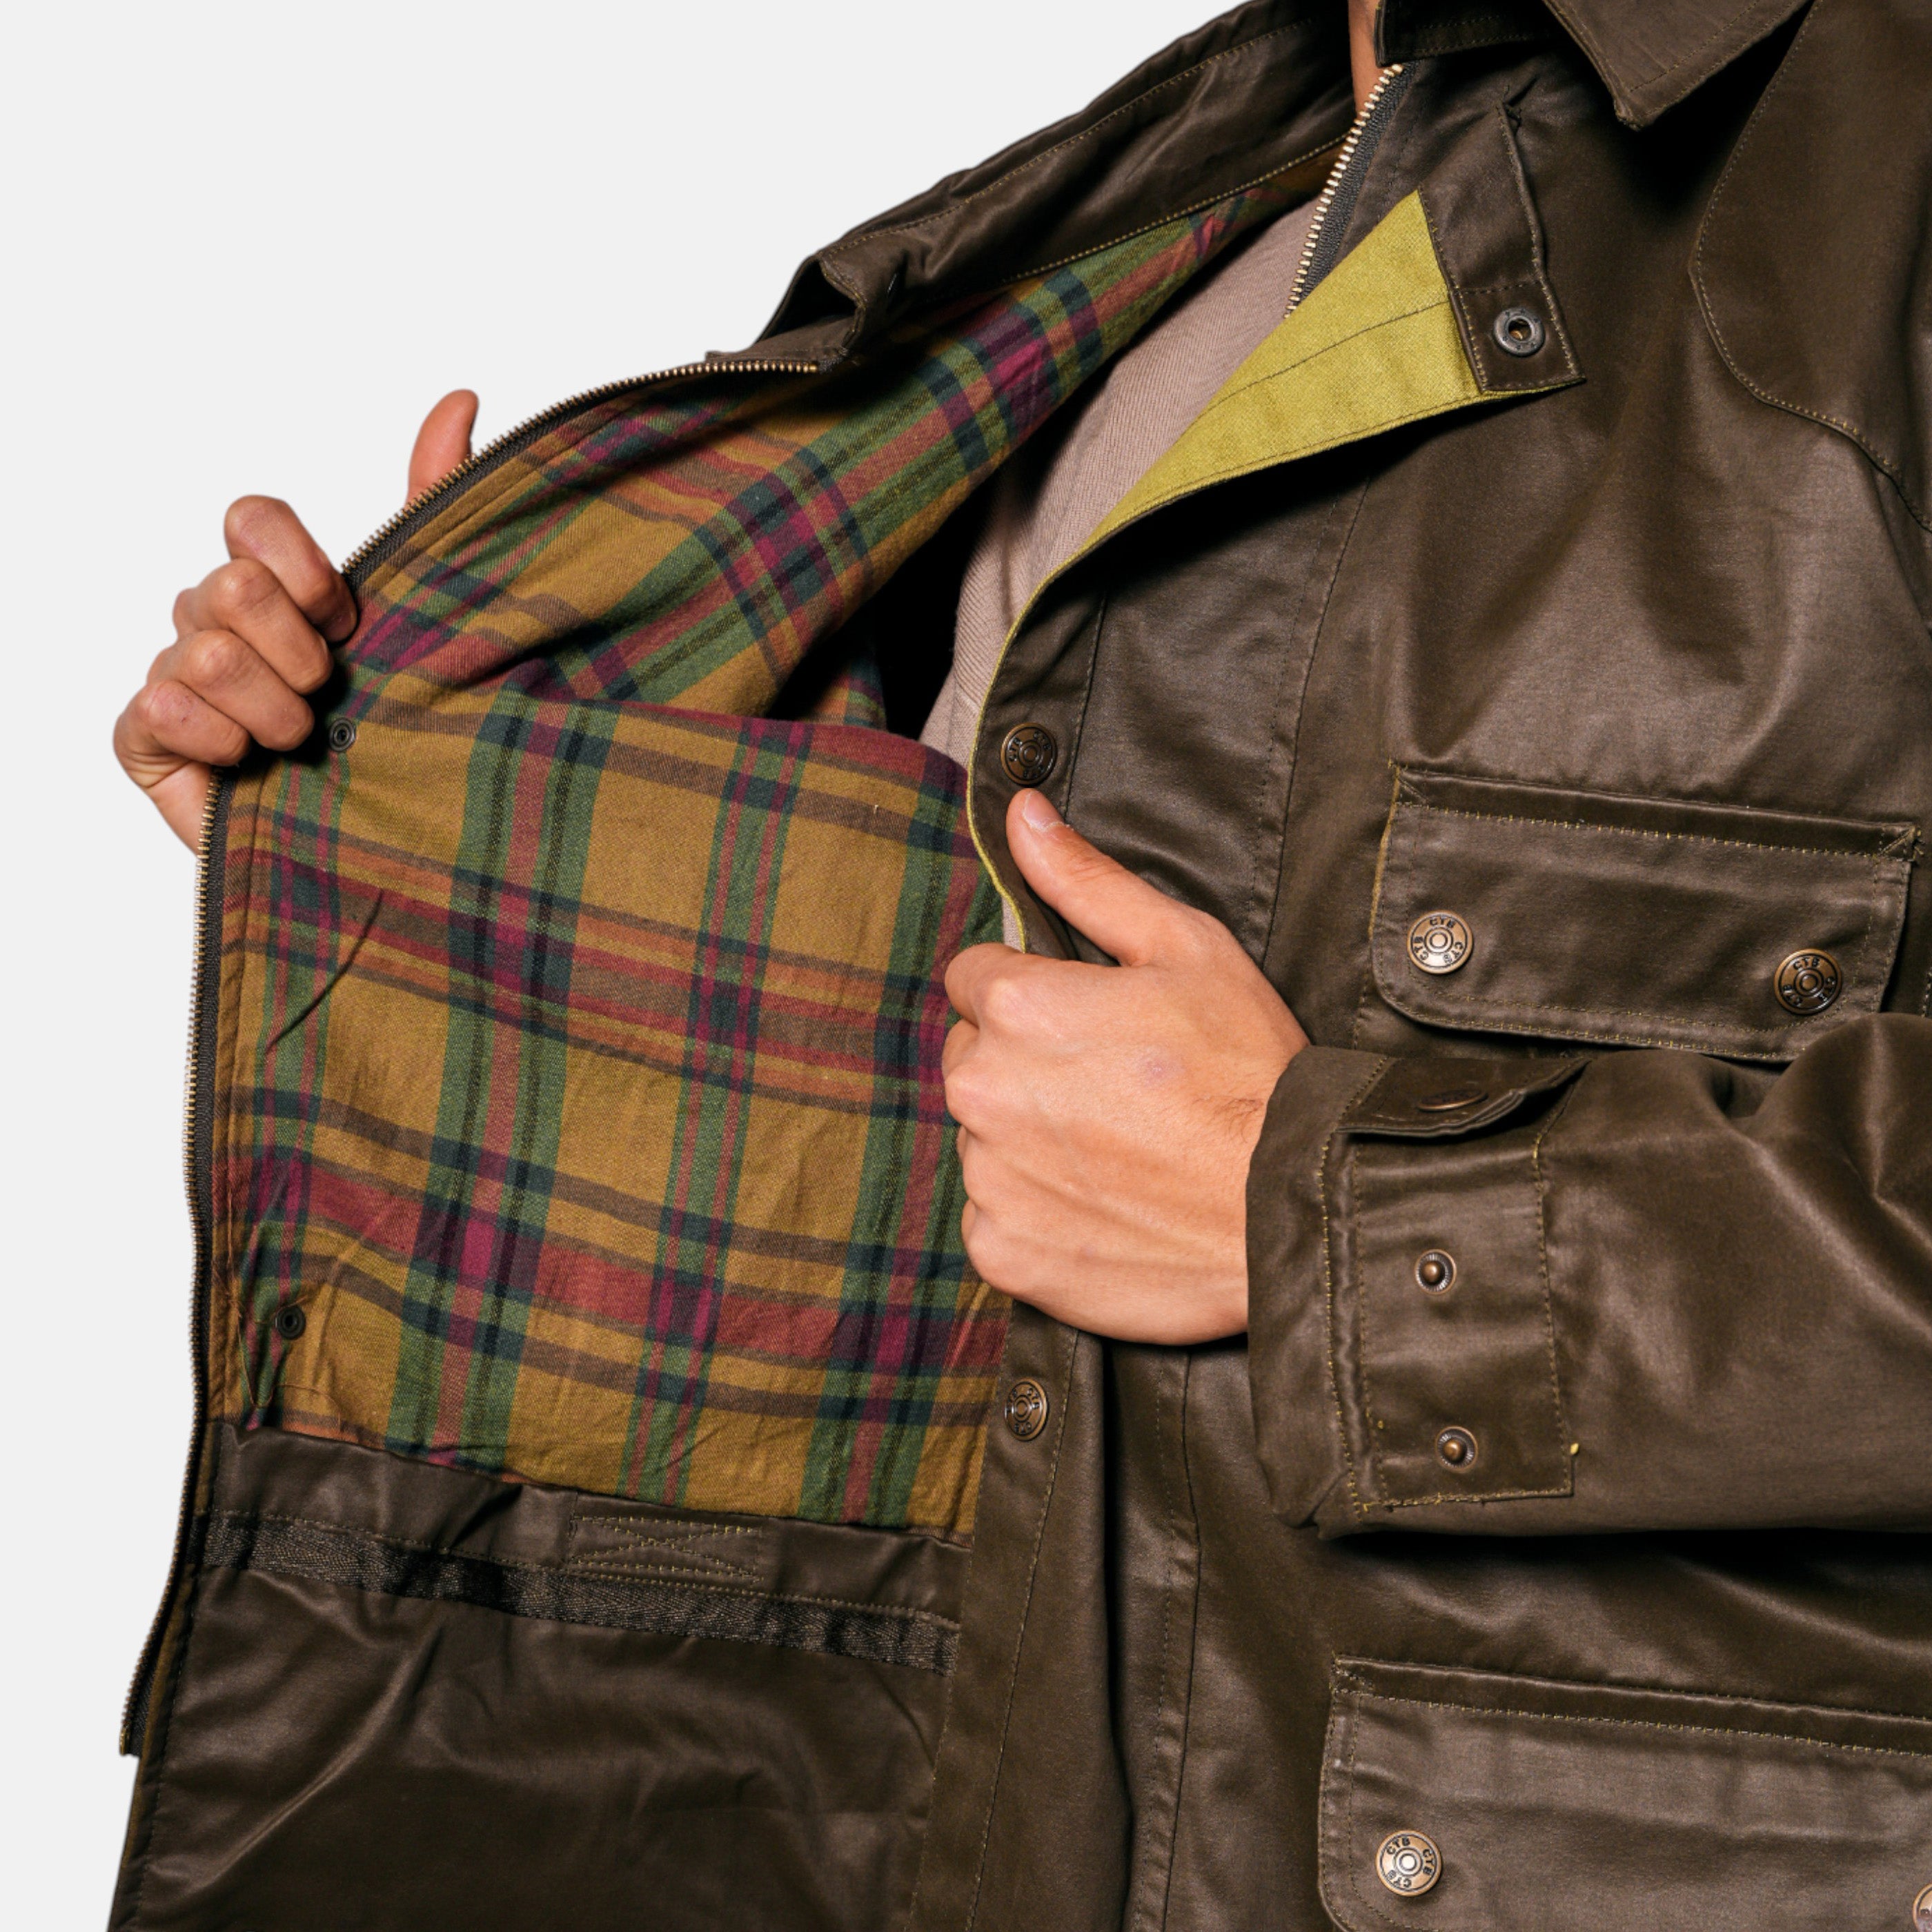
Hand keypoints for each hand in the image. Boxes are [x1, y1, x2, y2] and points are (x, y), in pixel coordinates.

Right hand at [114, 390, 478, 846]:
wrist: (385, 845)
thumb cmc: (400, 732)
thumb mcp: (428, 616)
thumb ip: (433, 506)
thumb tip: (462, 399)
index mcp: (278, 585)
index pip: (250, 517)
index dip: (299, 568)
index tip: (349, 622)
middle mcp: (218, 619)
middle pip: (228, 586)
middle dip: (296, 653)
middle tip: (332, 697)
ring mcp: (177, 675)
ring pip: (201, 650)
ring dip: (272, 711)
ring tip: (306, 746)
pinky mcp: (145, 738)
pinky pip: (157, 706)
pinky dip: (218, 741)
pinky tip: (252, 770)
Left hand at [943, 788, 1307, 1341]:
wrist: (1294, 1212)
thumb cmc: (1248, 1072)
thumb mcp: (1185, 946)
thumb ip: (1087, 879)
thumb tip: (1023, 812)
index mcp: (1017, 1008)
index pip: (975, 976)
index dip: (1033, 990)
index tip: (1090, 1019)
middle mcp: (983, 1091)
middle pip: (974, 1056)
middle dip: (1027, 1062)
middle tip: (1116, 1086)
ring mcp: (988, 1177)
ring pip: (985, 1137)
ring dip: (1032, 1138)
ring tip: (1122, 1148)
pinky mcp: (1003, 1250)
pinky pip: (996, 1215)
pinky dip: (1039, 1212)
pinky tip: (1108, 1204)